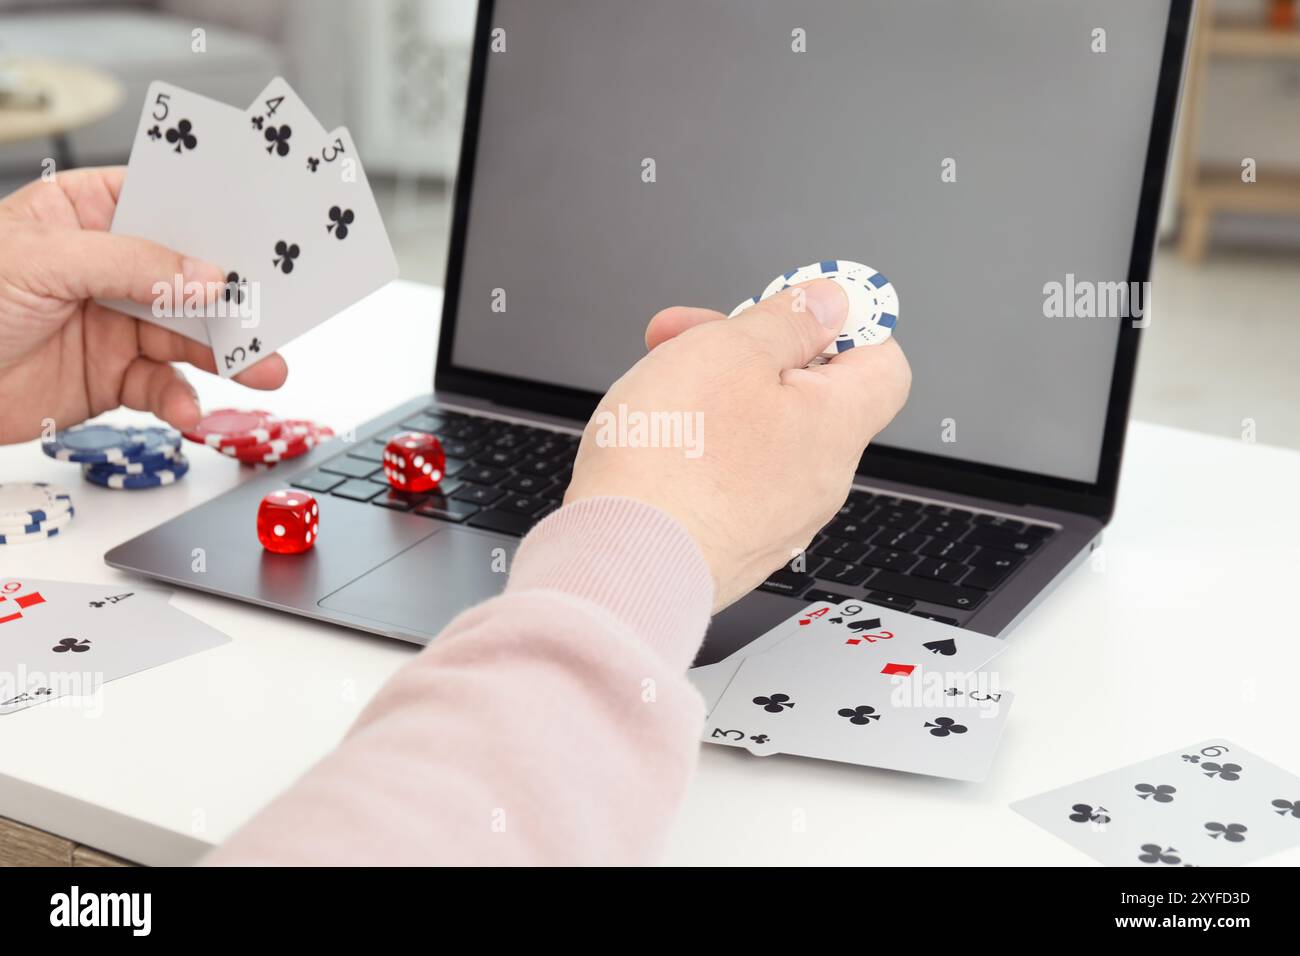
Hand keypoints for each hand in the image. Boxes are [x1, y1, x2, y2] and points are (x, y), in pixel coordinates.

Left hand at [0, 167, 286, 443]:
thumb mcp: (42, 263)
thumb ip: (131, 264)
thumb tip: (206, 273)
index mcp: (86, 215)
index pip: (167, 205)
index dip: (217, 219)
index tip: (266, 235)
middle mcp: (109, 269)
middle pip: (192, 277)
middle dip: (237, 299)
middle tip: (275, 316)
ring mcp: (114, 325)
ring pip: (190, 338)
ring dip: (228, 355)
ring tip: (261, 372)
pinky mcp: (112, 379)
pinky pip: (163, 387)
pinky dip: (181, 400)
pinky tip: (186, 408)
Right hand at [565, 280, 910, 609]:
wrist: (618, 565)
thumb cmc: (669, 465)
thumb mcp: (728, 352)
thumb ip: (788, 320)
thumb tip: (831, 301)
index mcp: (836, 425)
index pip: (882, 361)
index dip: (842, 324)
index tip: (796, 308)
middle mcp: (821, 479)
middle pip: (808, 392)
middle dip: (749, 352)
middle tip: (688, 335)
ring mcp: (781, 519)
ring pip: (764, 433)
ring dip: (718, 396)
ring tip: (659, 387)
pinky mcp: (738, 544)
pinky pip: (735, 478)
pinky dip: (703, 449)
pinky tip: (658, 442)